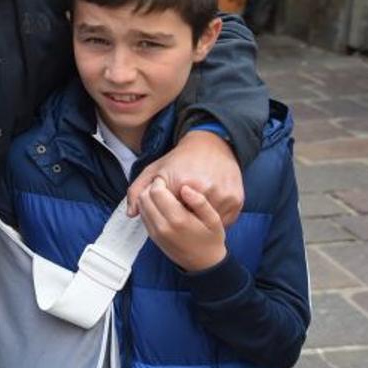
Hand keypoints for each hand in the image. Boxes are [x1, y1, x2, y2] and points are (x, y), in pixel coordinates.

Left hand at [126, 129, 242, 224]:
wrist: (212, 146)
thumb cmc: (180, 160)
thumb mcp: (154, 171)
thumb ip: (137, 191)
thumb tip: (131, 213)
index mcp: (180, 184)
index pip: (169, 214)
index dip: (167, 211)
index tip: (169, 202)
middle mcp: (203, 190)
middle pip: (189, 219)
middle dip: (183, 215)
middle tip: (182, 202)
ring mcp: (223, 196)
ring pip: (207, 221)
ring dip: (200, 218)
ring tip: (195, 203)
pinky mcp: (236, 201)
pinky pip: (223, 220)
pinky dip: (215, 217)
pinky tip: (208, 206)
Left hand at [136, 180, 227, 271]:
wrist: (204, 264)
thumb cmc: (211, 239)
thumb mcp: (214, 219)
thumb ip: (200, 202)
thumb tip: (185, 188)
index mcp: (178, 219)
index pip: (157, 191)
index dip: (160, 181)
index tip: (168, 180)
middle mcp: (163, 226)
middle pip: (144, 197)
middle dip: (150, 187)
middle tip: (163, 185)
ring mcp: (155, 232)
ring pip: (141, 206)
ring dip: (147, 196)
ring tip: (162, 194)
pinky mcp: (152, 236)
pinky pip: (143, 215)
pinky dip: (147, 207)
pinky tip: (160, 205)